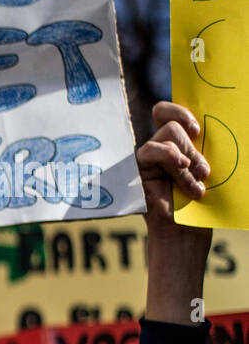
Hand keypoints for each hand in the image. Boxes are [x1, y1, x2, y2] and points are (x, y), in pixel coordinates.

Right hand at [138, 102, 211, 324]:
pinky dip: (171, 159)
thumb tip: (202, 128)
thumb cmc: (199, 204)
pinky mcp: (138, 171)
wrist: (185, 232)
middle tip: (203, 170)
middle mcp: (159, 149)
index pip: (166, 113)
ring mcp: (147, 160)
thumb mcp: (204, 169)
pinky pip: (151, 151)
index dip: (179, 111)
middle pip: (170, 123)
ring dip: (187, 158)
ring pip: (167, 135)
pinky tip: (183, 172)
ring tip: (196, 182)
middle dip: (192, 145)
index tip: (198, 130)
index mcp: (175, 144)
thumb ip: (199, 147)